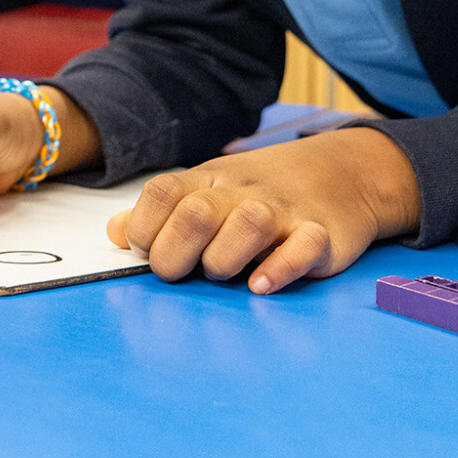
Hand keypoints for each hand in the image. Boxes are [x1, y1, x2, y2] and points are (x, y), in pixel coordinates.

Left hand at [106, 129, 420, 292]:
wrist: (343, 173)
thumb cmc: (263, 191)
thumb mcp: (210, 190)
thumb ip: (162, 214)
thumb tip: (114, 233)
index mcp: (209, 180)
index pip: (162, 192)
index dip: (145, 227)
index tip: (149, 251)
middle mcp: (241, 192)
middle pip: (196, 212)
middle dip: (177, 253)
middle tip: (185, 272)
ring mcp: (282, 211)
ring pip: (248, 224)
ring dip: (227, 258)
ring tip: (228, 275)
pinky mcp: (321, 233)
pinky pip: (302, 247)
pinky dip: (280, 268)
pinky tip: (262, 285)